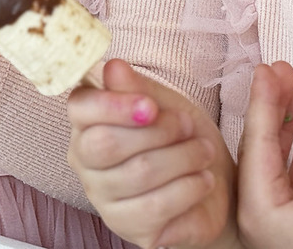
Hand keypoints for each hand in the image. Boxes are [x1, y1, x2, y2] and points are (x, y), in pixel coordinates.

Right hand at [67, 59, 237, 248]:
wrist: (212, 182)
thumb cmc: (180, 136)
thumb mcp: (165, 102)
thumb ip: (138, 87)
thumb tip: (113, 67)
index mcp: (87, 122)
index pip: (80, 109)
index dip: (114, 105)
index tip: (150, 105)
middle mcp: (84, 160)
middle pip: (106, 143)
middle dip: (157, 131)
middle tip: (188, 125)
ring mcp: (102, 197)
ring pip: (137, 173)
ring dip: (182, 158)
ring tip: (204, 151)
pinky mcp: (125, 226)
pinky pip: (155, 207)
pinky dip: (188, 188)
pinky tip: (202, 179)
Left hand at [237, 63, 292, 248]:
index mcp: (258, 209)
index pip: (257, 142)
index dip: (263, 101)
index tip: (267, 69)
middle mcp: (261, 214)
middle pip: (261, 147)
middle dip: (272, 107)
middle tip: (281, 71)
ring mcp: (279, 219)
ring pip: (278, 160)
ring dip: (289, 125)